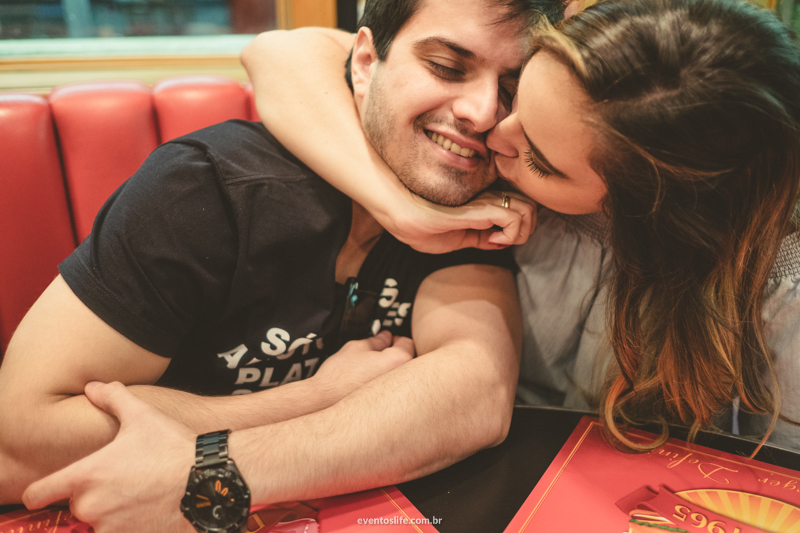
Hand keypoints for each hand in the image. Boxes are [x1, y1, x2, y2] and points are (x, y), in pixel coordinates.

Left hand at [23, 381, 196, 532]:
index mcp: (86, 475)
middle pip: (77, 506)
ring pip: (99, 523)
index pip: (38, 493)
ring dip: (113, 514)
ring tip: (139, 496)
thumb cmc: (172, 448)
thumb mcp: (143, 415)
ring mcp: (111, 528)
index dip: (39, 492)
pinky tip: (150, 509)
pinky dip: (132, 525)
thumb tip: (94, 387)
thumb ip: (113, 399)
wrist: (206, 482)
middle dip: (95, 497)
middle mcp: (92, 506)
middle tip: (122, 482)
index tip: (43, 493)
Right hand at [313, 331, 414, 399]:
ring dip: (392, 374)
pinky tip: (370, 389)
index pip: (408, 343)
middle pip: (409, 363)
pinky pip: (395, 394)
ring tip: (371, 374)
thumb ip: (376, 340)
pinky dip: (388, 390)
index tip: (387, 341)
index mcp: (399, 360)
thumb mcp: (356, 348)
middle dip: (396, 357)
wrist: (324, 403)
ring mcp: (398, 396)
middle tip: (378, 357)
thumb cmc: (339, 378)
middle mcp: (405, 380)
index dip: (395, 339)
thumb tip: (385, 338)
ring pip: (403, 379)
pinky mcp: (391, 408)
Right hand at [376, 188, 536, 253]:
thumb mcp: (453, 236)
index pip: (521, 205)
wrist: (397, 212)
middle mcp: (487, 197)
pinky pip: (509, 216)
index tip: (497, 240)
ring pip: (525, 210)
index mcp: (483, 202)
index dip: (519, 228)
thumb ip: (478, 236)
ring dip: (519, 233)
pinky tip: (491, 240)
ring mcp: (482, 200)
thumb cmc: (417, 224)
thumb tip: (500, 241)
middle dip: (525, 231)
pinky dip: (509, 234)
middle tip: (504, 240)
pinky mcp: (475, 208)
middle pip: (530, 206)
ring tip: (497, 240)